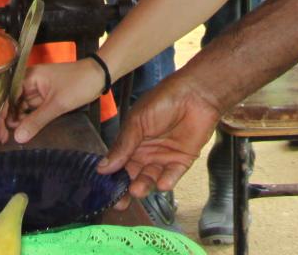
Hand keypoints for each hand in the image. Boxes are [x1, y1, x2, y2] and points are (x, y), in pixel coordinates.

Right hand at [4, 58, 108, 144]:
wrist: (100, 75)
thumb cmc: (79, 83)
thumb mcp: (58, 104)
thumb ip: (37, 121)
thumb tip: (17, 137)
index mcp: (28, 77)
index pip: (6, 97)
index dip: (0, 117)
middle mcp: (28, 83)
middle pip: (10, 104)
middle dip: (6, 122)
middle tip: (4, 141)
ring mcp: (36, 91)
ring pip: (20, 110)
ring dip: (17, 123)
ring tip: (12, 139)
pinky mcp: (44, 98)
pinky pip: (31, 111)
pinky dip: (27, 121)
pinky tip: (25, 133)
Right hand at [97, 76, 225, 203]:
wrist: (195, 94)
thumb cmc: (163, 100)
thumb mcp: (137, 121)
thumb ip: (123, 145)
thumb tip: (102, 168)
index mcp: (132, 142)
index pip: (119, 165)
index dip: (112, 178)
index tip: (105, 192)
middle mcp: (146, 153)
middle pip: (133, 176)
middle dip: (126, 190)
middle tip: (120, 202)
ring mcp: (163, 158)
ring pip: (151, 178)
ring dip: (144, 186)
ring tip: (137, 189)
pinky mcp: (181, 161)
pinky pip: (172, 175)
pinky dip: (167, 181)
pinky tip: (162, 183)